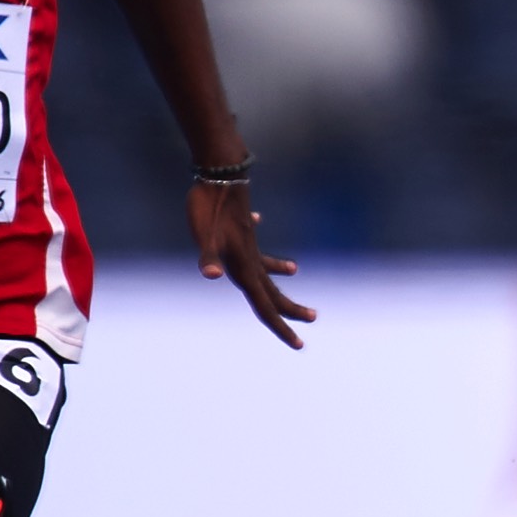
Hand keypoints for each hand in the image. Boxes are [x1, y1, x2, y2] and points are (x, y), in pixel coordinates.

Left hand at [187, 179, 314, 348]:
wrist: (220, 171)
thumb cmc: (209, 206)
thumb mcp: (204, 235)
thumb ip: (208, 257)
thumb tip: (213, 274)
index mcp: (243, 267)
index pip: (265, 306)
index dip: (281, 328)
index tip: (299, 345)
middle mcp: (248, 258)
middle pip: (271, 291)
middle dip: (289, 310)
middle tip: (313, 317)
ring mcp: (245, 242)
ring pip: (264, 264)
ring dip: (279, 270)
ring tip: (295, 269)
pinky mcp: (238, 227)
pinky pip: (251, 236)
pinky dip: (253, 227)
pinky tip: (258, 221)